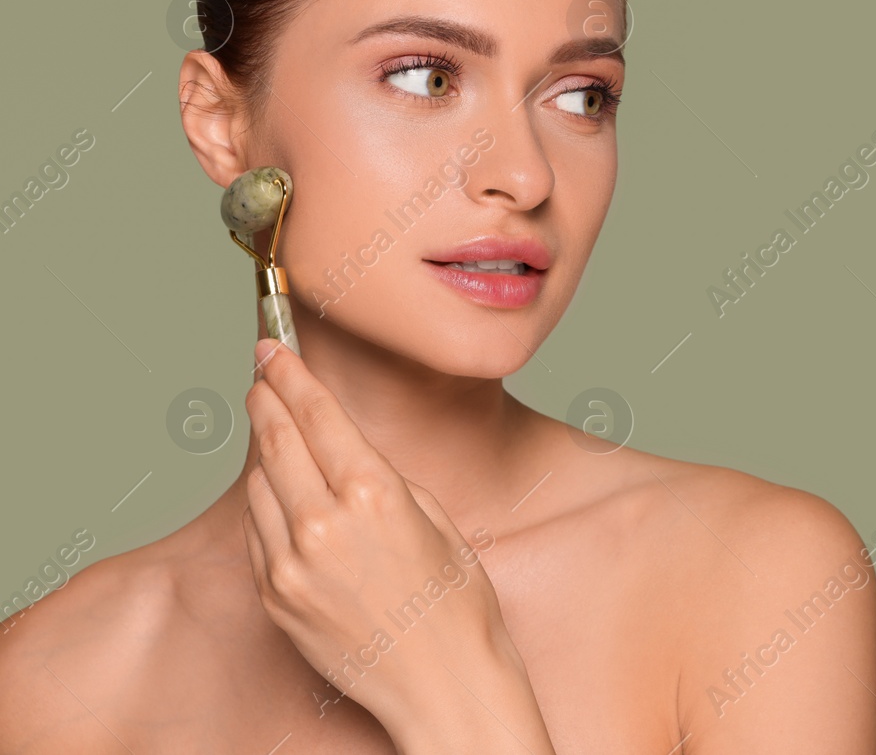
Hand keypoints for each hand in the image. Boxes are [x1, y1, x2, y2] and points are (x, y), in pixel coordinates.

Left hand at [241, 338, 549, 748]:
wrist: (443, 686)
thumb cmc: (457, 606)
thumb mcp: (435, 520)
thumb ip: (383, 482)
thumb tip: (346, 455)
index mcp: (373, 494)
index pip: (316, 415)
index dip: (290, 374)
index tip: (273, 350)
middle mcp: (323, 525)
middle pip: (275, 441)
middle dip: (264, 400)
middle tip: (259, 373)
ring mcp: (291, 565)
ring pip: (258, 487)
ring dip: (263, 453)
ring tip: (271, 431)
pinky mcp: (276, 599)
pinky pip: (257, 536)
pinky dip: (264, 507)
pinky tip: (279, 496)